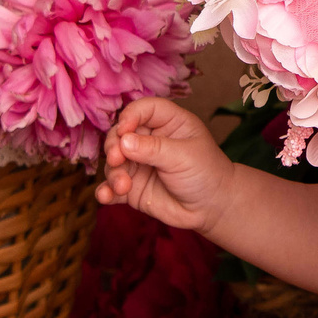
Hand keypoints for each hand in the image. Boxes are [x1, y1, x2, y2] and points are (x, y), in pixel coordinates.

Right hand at [98, 98, 236, 233]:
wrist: (213, 208)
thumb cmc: (207, 174)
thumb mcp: (184, 156)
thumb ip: (154, 148)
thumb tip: (123, 141)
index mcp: (168, 122)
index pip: (143, 109)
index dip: (130, 116)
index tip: (123, 130)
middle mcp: (149, 140)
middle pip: (121, 134)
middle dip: (114, 146)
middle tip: (117, 159)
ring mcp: (139, 164)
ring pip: (113, 162)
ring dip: (112, 172)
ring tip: (122, 186)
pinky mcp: (132, 187)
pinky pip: (112, 186)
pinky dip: (106, 191)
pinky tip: (105, 196)